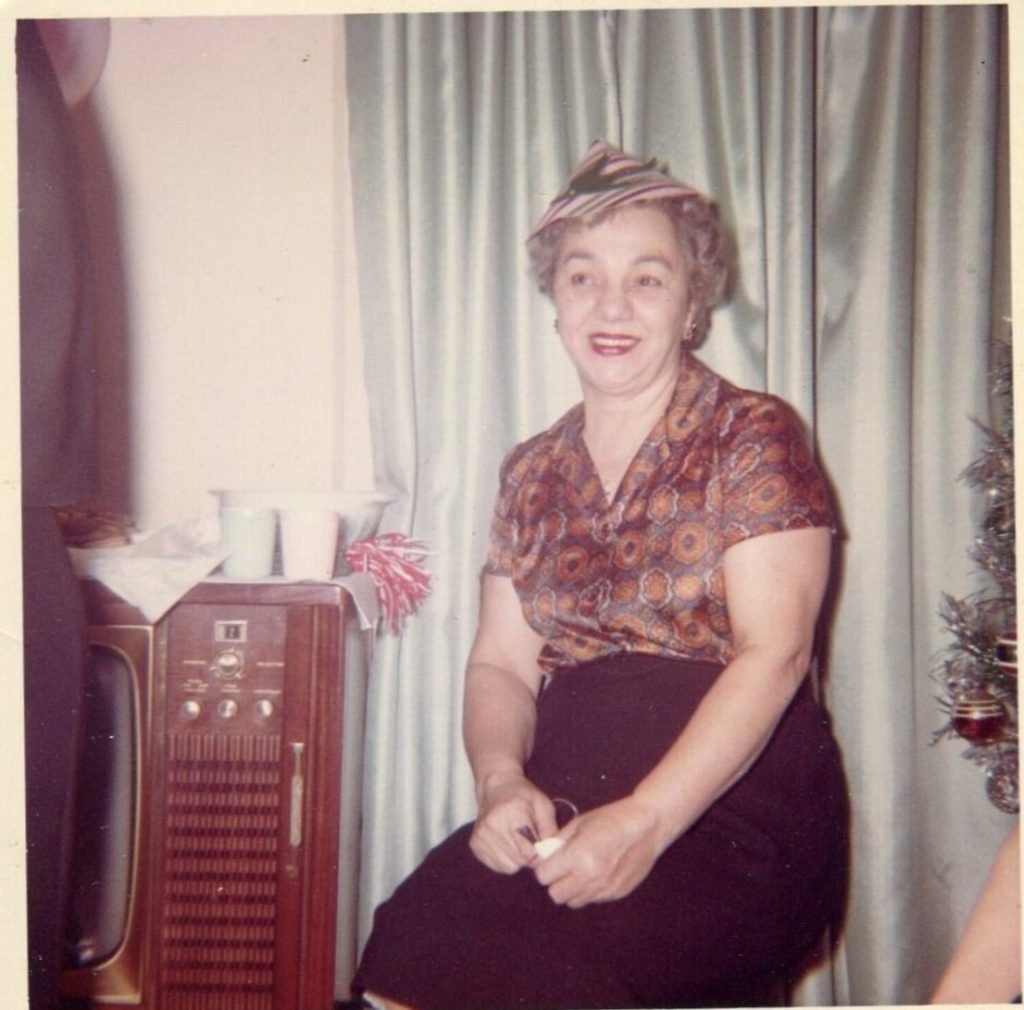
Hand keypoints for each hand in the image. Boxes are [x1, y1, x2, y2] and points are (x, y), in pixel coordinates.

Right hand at [469, 771, 558, 873]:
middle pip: (519, 861)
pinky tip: (505, 843)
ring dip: (516, 859)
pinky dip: (505, 859)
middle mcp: (494, 824)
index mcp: (514, 812)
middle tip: (528, 840)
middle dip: (528, 856)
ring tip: (516, 840)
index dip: (538, 851)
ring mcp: (481, 835)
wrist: (496, 786)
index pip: (529, 851)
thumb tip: (550, 854)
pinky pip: (497, 866)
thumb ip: (551, 830)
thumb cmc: (523, 796)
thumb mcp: (544, 805)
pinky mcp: (474, 843)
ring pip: (508, 867)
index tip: (539, 842)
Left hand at [533, 795, 665, 907]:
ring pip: (574, 902)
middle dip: (555, 881)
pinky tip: (598, 872)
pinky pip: (593, 900)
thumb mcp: (580, 823)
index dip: (544, 867)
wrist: (647, 825)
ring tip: (581, 871)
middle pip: (556, 895)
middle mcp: (590, 877)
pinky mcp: (617, 894)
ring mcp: (605, 889)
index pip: (543, 876)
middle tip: (564, 868)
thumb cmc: (612, 819)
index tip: (551, 860)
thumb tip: (543, 856)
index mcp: (577, 857)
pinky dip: (590, 890)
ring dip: (572, 889)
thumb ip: (558, 842)